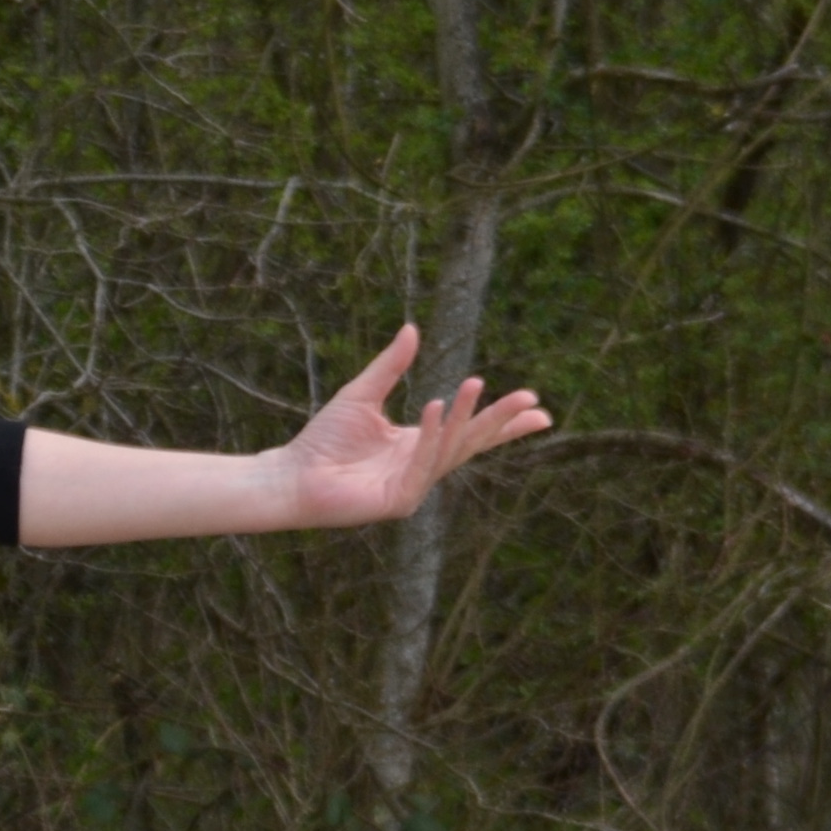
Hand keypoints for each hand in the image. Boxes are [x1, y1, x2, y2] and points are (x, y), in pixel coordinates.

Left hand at [274, 322, 552, 527]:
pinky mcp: (397, 500)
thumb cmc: (323, 439)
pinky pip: (421, 465)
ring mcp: (412, 486)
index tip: (539, 410)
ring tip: (476, 385)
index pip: (469, 432)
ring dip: (464, 418)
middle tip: (531, 399)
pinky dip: (430, 437)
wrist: (291, 474)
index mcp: (418, 445)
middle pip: (470, 442)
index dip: (503, 422)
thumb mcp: (362, 394)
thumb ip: (391, 366)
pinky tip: (435, 408)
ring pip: (448, 450)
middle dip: (500, 421)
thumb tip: (412, 329)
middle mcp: (421, 466)